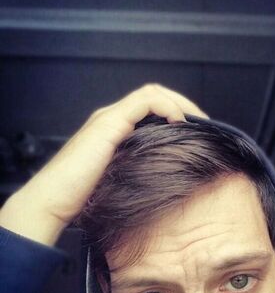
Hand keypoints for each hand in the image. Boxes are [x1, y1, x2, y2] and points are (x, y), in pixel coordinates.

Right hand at [0, 84, 206, 245]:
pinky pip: (145, 102)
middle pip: (154, 95)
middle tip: (202, 125)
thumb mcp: (120, 180)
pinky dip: (167, 107)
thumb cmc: (82, 196)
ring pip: (152, 93)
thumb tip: (165, 178)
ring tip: (196, 122)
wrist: (54, 199)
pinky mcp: (109, 124)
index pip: (150, 107)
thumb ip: (137, 170)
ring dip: (179, 103)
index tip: (195, 132)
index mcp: (114, 130)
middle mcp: (111, 118)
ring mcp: (109, 118)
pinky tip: (178, 124)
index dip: (176, 112)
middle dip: (183, 104)